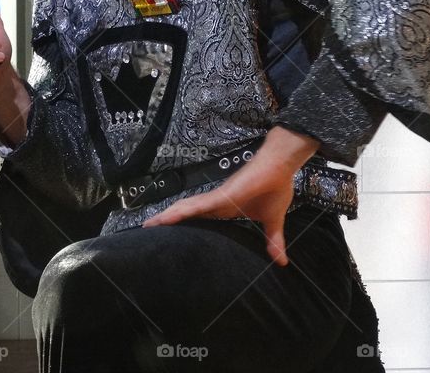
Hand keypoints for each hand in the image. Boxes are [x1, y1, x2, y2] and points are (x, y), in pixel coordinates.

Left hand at [143, 127, 319, 265]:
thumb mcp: (272, 222)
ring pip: (186, 208)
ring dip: (168, 216)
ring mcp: (216, 198)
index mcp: (224, 210)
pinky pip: (199, 205)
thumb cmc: (274, 188)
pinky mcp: (222, 195)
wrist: (280, 166)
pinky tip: (169, 217)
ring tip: (150, 226)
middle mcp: (215, 203)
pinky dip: (183, 211)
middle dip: (167, 222)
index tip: (166, 235)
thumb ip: (272, 240)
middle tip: (147, 231)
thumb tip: (282, 262)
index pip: (197, 219)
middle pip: (185, 213)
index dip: (181, 225)